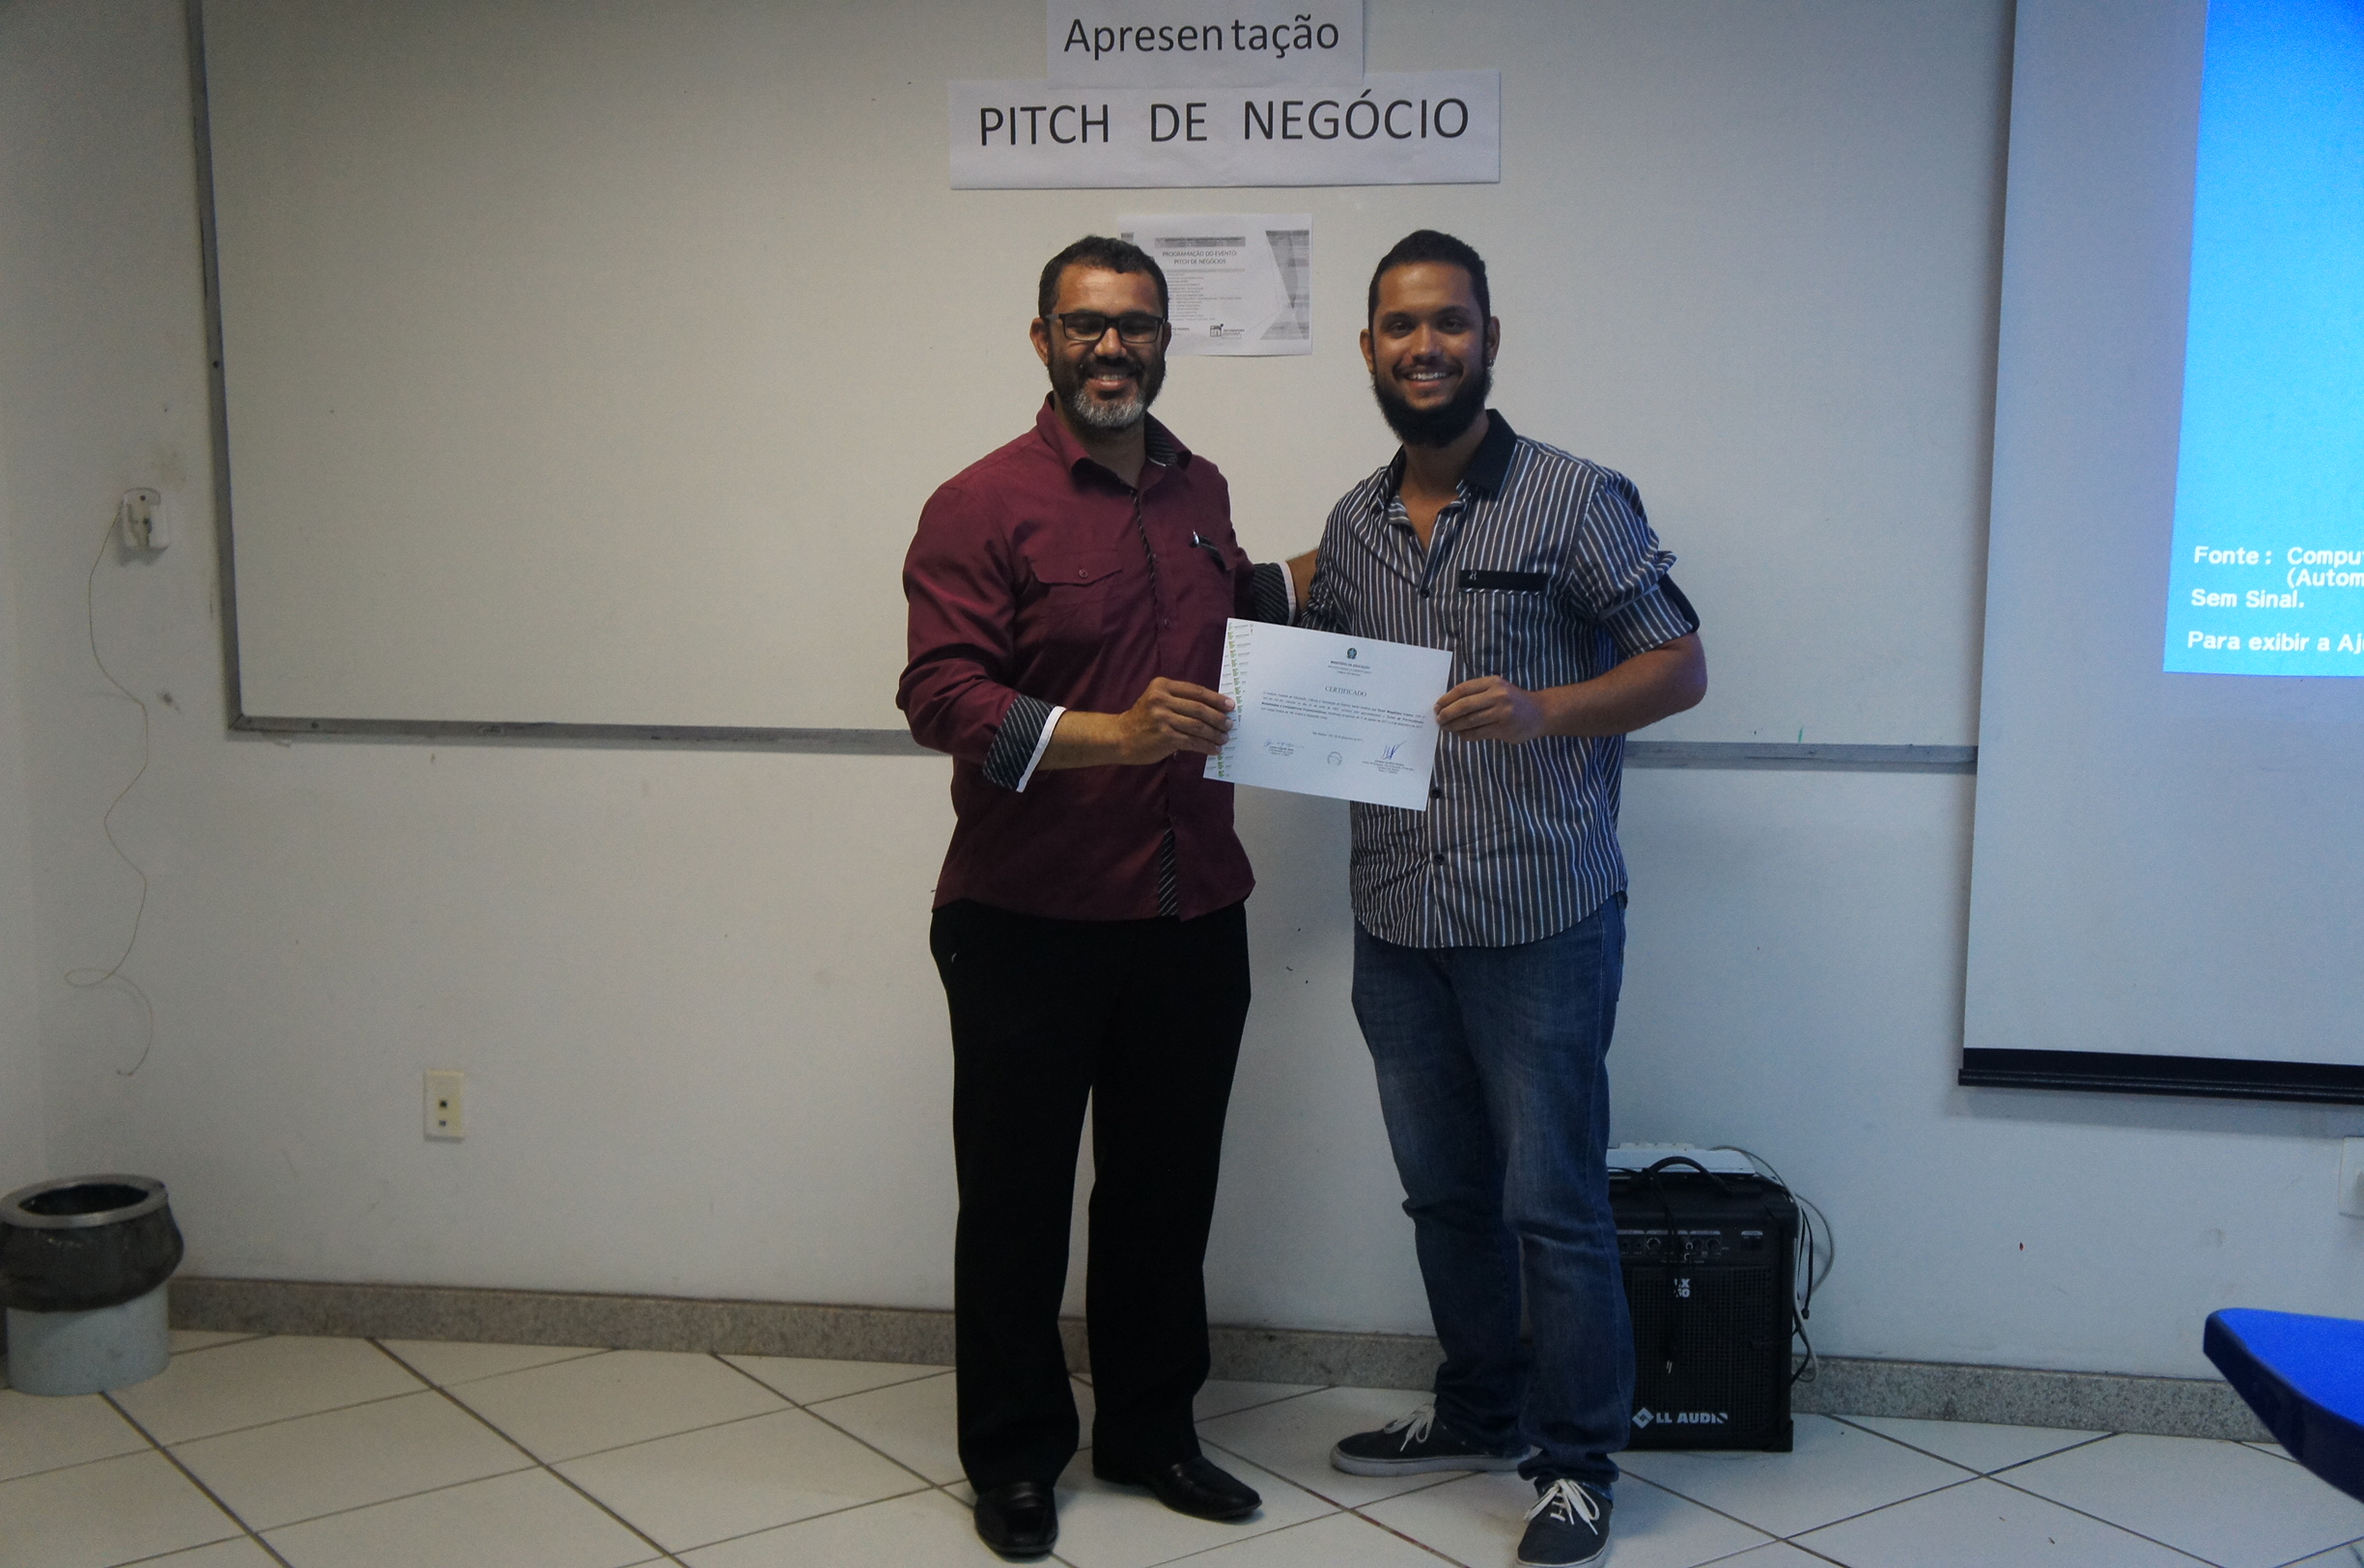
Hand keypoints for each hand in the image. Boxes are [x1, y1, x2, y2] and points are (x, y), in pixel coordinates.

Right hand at [1113, 677, 1235, 761]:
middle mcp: (1161, 700)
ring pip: (1198, 726)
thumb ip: (1180, 700)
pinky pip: (1192, 741)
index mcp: (1162, 686)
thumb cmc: (1143, 718)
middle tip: (1229, 725)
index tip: (1230, 705)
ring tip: (1224, 739)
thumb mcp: (1157, 700)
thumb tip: (1213, 709)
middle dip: (1218, 718)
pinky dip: (1206, 746)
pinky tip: (1214, 749)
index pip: (1196, 691)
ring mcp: (1162, 719)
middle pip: (1199, 708)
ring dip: (1214, 734)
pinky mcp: (1164, 737)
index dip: (1216, 698)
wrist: (1120, 737)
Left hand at [1436, 675, 1545, 742]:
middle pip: (1464, 706)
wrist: (1539, 712)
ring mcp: (1501, 713)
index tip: (1437, 706)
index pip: (1463, 689)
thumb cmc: (1512, 700)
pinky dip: (1465, 734)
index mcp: (1492, 682)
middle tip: (1439, 719)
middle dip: (1447, 714)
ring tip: (1446, 727)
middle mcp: (1497, 695)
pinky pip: (1478, 733)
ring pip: (1469, 721)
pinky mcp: (1503, 729)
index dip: (1447, 699)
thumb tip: (1448, 705)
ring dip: (1454, 726)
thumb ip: (1476, 693)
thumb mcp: (1497, 689)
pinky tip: (1460, 734)